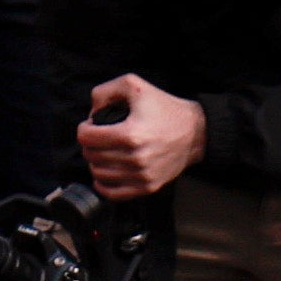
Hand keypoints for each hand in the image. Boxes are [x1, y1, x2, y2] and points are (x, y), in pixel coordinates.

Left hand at [78, 75, 205, 197]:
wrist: (196, 132)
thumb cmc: (166, 109)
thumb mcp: (134, 86)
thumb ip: (105, 92)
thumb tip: (91, 112)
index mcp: (130, 134)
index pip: (86, 138)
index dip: (84, 128)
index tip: (91, 125)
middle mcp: (135, 158)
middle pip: (91, 155)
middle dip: (90, 144)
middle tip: (99, 137)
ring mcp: (142, 175)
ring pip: (99, 174)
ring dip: (96, 161)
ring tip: (105, 151)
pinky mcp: (148, 187)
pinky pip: (113, 193)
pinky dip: (103, 184)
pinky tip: (106, 171)